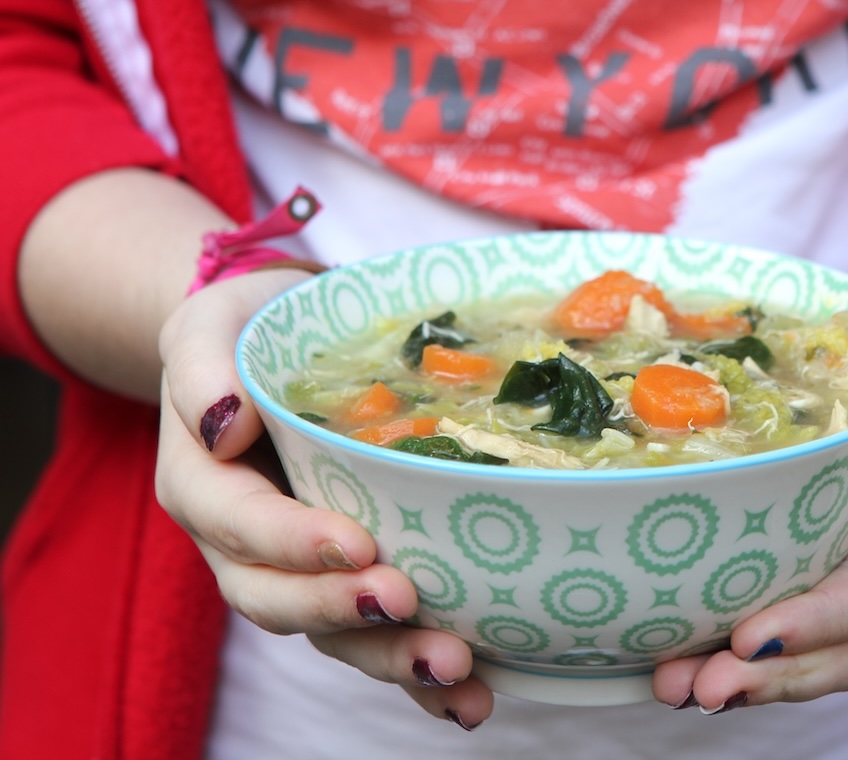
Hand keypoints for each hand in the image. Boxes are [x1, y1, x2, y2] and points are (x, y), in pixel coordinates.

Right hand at [155, 270, 494, 729]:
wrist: (283, 348)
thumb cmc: (250, 331)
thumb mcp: (212, 325)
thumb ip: (201, 367)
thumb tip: (222, 423)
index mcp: (205, 486)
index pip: (241, 525)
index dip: (293, 543)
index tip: (357, 543)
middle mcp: (245, 546)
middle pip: (280, 600)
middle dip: (343, 611)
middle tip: (408, 604)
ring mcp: (298, 572)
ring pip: (332, 632)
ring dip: (392, 659)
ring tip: (457, 669)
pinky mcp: (348, 579)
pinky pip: (375, 636)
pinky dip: (417, 677)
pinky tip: (471, 694)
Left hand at [650, 284, 847, 711]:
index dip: (820, 623)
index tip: (752, 640)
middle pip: (842, 646)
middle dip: (775, 677)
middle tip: (700, 689)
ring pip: (811, 652)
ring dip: (747, 681)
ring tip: (673, 688)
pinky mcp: (809, 561)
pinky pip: (782, 625)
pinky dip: (733, 651)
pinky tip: (674, 657)